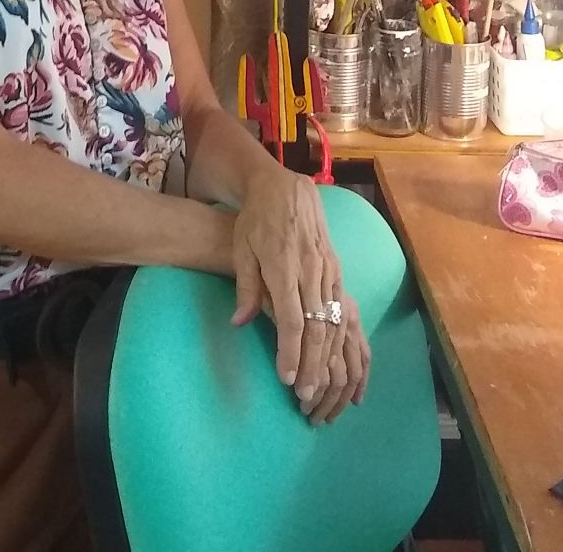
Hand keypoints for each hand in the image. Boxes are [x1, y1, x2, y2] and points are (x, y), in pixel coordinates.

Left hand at [229, 164, 368, 415]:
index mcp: (283, 265)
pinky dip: (341, 339)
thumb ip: (245, 287)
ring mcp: (329, 270)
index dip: (290, 351)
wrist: (285, 188)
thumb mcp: (241, 248)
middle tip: (305, 395)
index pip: (291, 317)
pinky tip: (338, 360)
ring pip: (334, 322)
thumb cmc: (256, 219)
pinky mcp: (337, 270)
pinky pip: (343, 310)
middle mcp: (311, 271)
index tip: (287, 379)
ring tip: (320, 387)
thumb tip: (239, 324)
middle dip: (312, 364)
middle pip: (317, 327)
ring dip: (329, 358)